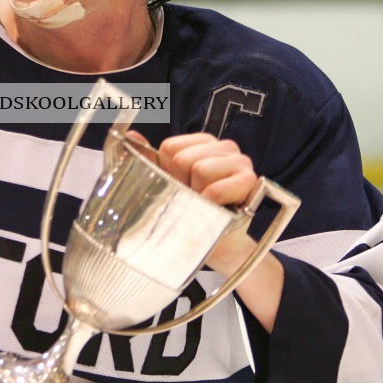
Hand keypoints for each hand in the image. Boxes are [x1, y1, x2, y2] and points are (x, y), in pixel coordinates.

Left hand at [128, 131, 283, 330]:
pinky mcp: (251, 181)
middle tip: (195, 199)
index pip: (170, 147)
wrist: (218, 244)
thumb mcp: (168, 184)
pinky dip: (212, 204)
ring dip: (199, 195)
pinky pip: (217, 189)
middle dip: (184, 184)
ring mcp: (241, 161)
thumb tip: (131, 137)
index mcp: (203, 143)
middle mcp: (224, 147)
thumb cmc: (194, 211)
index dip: (169, 172)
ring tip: (207, 205)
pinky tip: (218, 210)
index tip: (180, 187)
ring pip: (200, 170)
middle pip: (184, 158)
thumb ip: (149, 160)